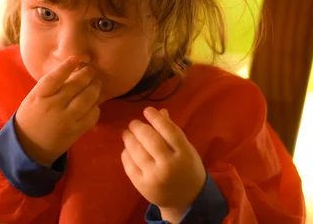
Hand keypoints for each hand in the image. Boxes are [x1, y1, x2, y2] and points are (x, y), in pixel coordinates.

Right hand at [15, 56, 100, 166]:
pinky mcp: (76, 131)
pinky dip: (95, 107)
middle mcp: (53, 106)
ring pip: (87, 99)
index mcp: (39, 96)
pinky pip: (92, 116)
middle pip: (75, 86)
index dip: (66, 67)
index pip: (54, 78)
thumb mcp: (33, 98)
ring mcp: (66, 120)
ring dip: (95, 88)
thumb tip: (71, 70)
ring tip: (96, 83)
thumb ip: (49, 86)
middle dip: (87, 75)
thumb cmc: (31, 117)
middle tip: (91, 70)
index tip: (76, 59)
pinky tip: (94, 103)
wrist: (29, 147)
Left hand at [121, 107, 205, 222]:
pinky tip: (128, 149)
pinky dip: (126, 153)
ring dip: (129, 138)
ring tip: (127, 133)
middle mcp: (168, 166)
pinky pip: (128, 163)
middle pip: (149, 139)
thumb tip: (159, 111)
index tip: (147, 110)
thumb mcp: (186, 149)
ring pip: (136, 150)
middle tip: (134, 123)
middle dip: (138, 127)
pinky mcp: (141, 185)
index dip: (156, 118)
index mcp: (184, 154)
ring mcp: (153, 176)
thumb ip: (172, 131)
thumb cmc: (186, 169)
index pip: (169, 131)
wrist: (186, 201)